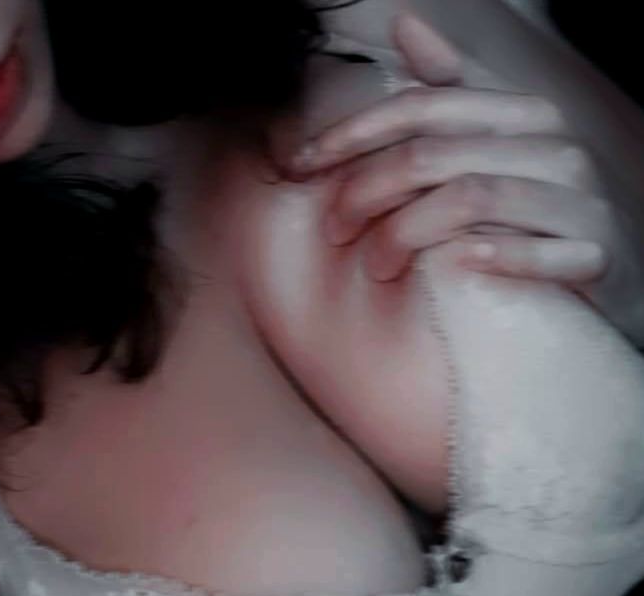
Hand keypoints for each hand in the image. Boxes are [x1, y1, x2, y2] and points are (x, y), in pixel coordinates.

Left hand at [287, 12, 626, 308]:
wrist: (596, 270)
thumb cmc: (527, 211)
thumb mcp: (487, 146)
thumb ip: (449, 92)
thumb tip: (407, 23)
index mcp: (522, 115)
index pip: (421, 107)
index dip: (351, 135)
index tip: (300, 165)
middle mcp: (553, 148)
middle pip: (433, 156)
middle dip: (366, 192)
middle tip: (333, 229)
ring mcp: (578, 201)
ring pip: (471, 198)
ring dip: (407, 234)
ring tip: (373, 266)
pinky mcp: (595, 253)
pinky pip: (543, 253)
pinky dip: (496, 255)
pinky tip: (456, 266)